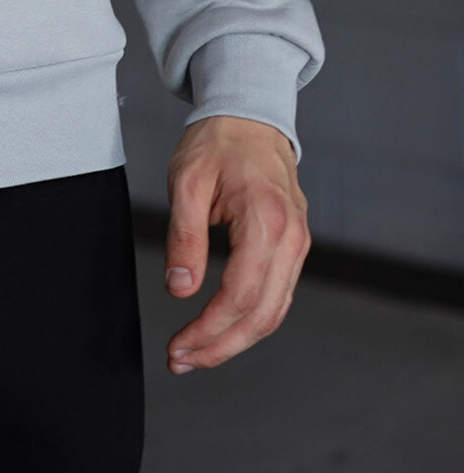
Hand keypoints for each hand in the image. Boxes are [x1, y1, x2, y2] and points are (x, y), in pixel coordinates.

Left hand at [162, 114, 309, 372]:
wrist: (249, 117)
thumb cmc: (218, 143)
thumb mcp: (186, 180)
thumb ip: (183, 236)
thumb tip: (180, 289)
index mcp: (265, 218)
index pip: (240, 294)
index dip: (208, 329)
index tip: (178, 346)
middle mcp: (291, 236)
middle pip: (262, 315)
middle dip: (221, 346)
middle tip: (182, 360)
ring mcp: (298, 243)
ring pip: (275, 312)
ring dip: (236, 340)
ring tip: (197, 353)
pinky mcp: (295, 246)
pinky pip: (279, 296)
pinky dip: (252, 320)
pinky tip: (223, 329)